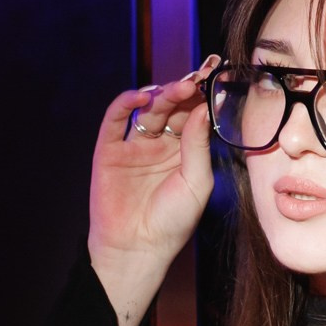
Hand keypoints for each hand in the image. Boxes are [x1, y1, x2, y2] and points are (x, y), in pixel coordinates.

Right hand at [88, 57, 220, 325]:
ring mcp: (133, 146)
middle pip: (172, 107)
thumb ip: (198, 145)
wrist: (138, 249)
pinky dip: (127, 103)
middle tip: (199, 76)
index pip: (193, 115)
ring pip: (148, 109)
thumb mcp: (197, 183)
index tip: (215, 78)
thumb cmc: (173, 223)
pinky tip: (143, 96)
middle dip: (185, 89)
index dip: (202, 97)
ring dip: (163, 94)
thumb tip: (203, 108)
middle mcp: (160, 145)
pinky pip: (116, 119)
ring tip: (180, 87)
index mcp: (184, 153)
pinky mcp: (109, 150)